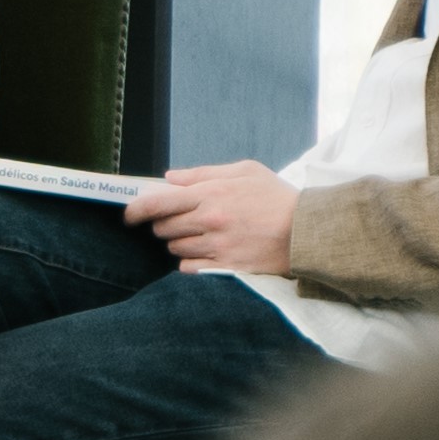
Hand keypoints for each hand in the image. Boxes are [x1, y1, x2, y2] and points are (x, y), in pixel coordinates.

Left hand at [126, 160, 299, 276]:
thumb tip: (169, 178)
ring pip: (176, 249)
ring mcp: (217, 247)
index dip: (136, 210)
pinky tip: (209, 253)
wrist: (309, 231)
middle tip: (185, 220)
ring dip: (181, 242)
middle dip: (167, 224)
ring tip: (205, 235)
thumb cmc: (277, 197)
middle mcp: (210, 221)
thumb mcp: (245, 171)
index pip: (157, 203)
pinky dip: (192, 262)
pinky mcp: (226, 268)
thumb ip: (203, 173)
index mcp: (211, 194)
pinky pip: (190, 268)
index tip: (129, 214)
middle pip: (163, 228)